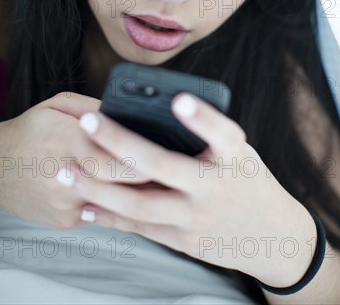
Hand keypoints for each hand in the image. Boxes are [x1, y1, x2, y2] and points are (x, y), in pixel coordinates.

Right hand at [0, 92, 150, 227]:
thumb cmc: (31, 131)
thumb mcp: (59, 105)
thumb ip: (94, 108)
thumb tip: (129, 115)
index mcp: (63, 141)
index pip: (110, 157)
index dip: (138, 159)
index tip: (161, 154)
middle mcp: (62, 177)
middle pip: (116, 183)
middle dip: (146, 177)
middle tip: (169, 169)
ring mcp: (64, 204)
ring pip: (113, 200)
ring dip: (134, 191)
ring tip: (154, 180)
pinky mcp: (66, 221)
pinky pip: (101, 210)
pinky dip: (114, 200)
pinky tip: (122, 190)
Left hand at [63, 93, 315, 285]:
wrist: (274, 237)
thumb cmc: (248, 180)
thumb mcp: (239, 153)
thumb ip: (205, 138)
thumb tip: (153, 115)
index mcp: (236, 158)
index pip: (224, 134)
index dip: (202, 117)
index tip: (179, 99)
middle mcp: (216, 188)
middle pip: (163, 166)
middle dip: (120, 143)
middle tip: (88, 122)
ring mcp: (198, 219)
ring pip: (141, 205)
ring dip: (98, 188)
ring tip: (65, 171)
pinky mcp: (185, 242)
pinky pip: (141, 228)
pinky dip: (110, 216)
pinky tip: (85, 205)